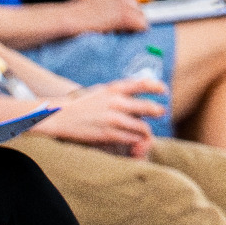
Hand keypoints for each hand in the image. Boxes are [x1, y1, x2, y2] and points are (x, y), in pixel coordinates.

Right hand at [37, 77, 164, 156]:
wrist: (60, 116)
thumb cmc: (82, 104)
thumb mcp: (101, 90)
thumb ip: (118, 91)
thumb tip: (137, 90)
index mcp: (115, 89)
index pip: (143, 84)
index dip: (157, 87)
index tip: (164, 91)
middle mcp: (116, 102)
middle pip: (148, 107)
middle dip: (158, 111)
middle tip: (161, 113)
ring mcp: (113, 119)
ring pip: (142, 127)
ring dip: (147, 131)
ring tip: (146, 132)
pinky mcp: (108, 134)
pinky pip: (131, 138)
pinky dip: (135, 140)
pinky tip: (134, 140)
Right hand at [70, 0, 150, 33]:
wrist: (66, 19)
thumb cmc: (77, 16)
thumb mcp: (100, 4)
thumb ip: (114, 6)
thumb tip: (134, 16)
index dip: (135, 8)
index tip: (133, 17)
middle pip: (143, 7)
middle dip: (133, 18)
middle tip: (116, 26)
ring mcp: (126, 2)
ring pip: (143, 18)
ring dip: (132, 27)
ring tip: (112, 30)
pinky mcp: (126, 14)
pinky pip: (142, 25)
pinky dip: (133, 32)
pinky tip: (116, 32)